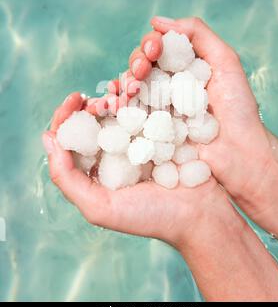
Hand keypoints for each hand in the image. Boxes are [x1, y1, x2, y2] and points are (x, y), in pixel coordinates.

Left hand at [43, 92, 230, 247]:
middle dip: (92, 103)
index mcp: (95, 170)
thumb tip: (48, 139)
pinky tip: (140, 89)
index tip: (75, 99)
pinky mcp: (161, 134)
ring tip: (119, 90)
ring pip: (120, 111)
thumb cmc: (151, 217)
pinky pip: (146, 109)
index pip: (72, 138)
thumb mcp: (100, 207)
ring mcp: (139, 142)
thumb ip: (68, 178)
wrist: (199, 215)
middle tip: (100, 97)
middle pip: (95, 120)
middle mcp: (115, 154)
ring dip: (116, 96)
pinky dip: (140, 96)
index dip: (67, 116)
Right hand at [129, 16, 277, 251]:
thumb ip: (198, 34)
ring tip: (128, 90)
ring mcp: (158, 108)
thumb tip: (157, 21)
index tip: (154, 50)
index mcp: (184, 68)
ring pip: (130, 88)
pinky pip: (128, 114)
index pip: (157, 48)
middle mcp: (168, 85)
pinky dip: (116, 106)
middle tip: (141, 71)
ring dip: (123, 83)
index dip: (150, 44)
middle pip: (140, 66)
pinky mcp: (151, 129)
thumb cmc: (237, 108)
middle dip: (135, 63)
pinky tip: (113, 103)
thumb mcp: (225, 61)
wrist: (238, 153)